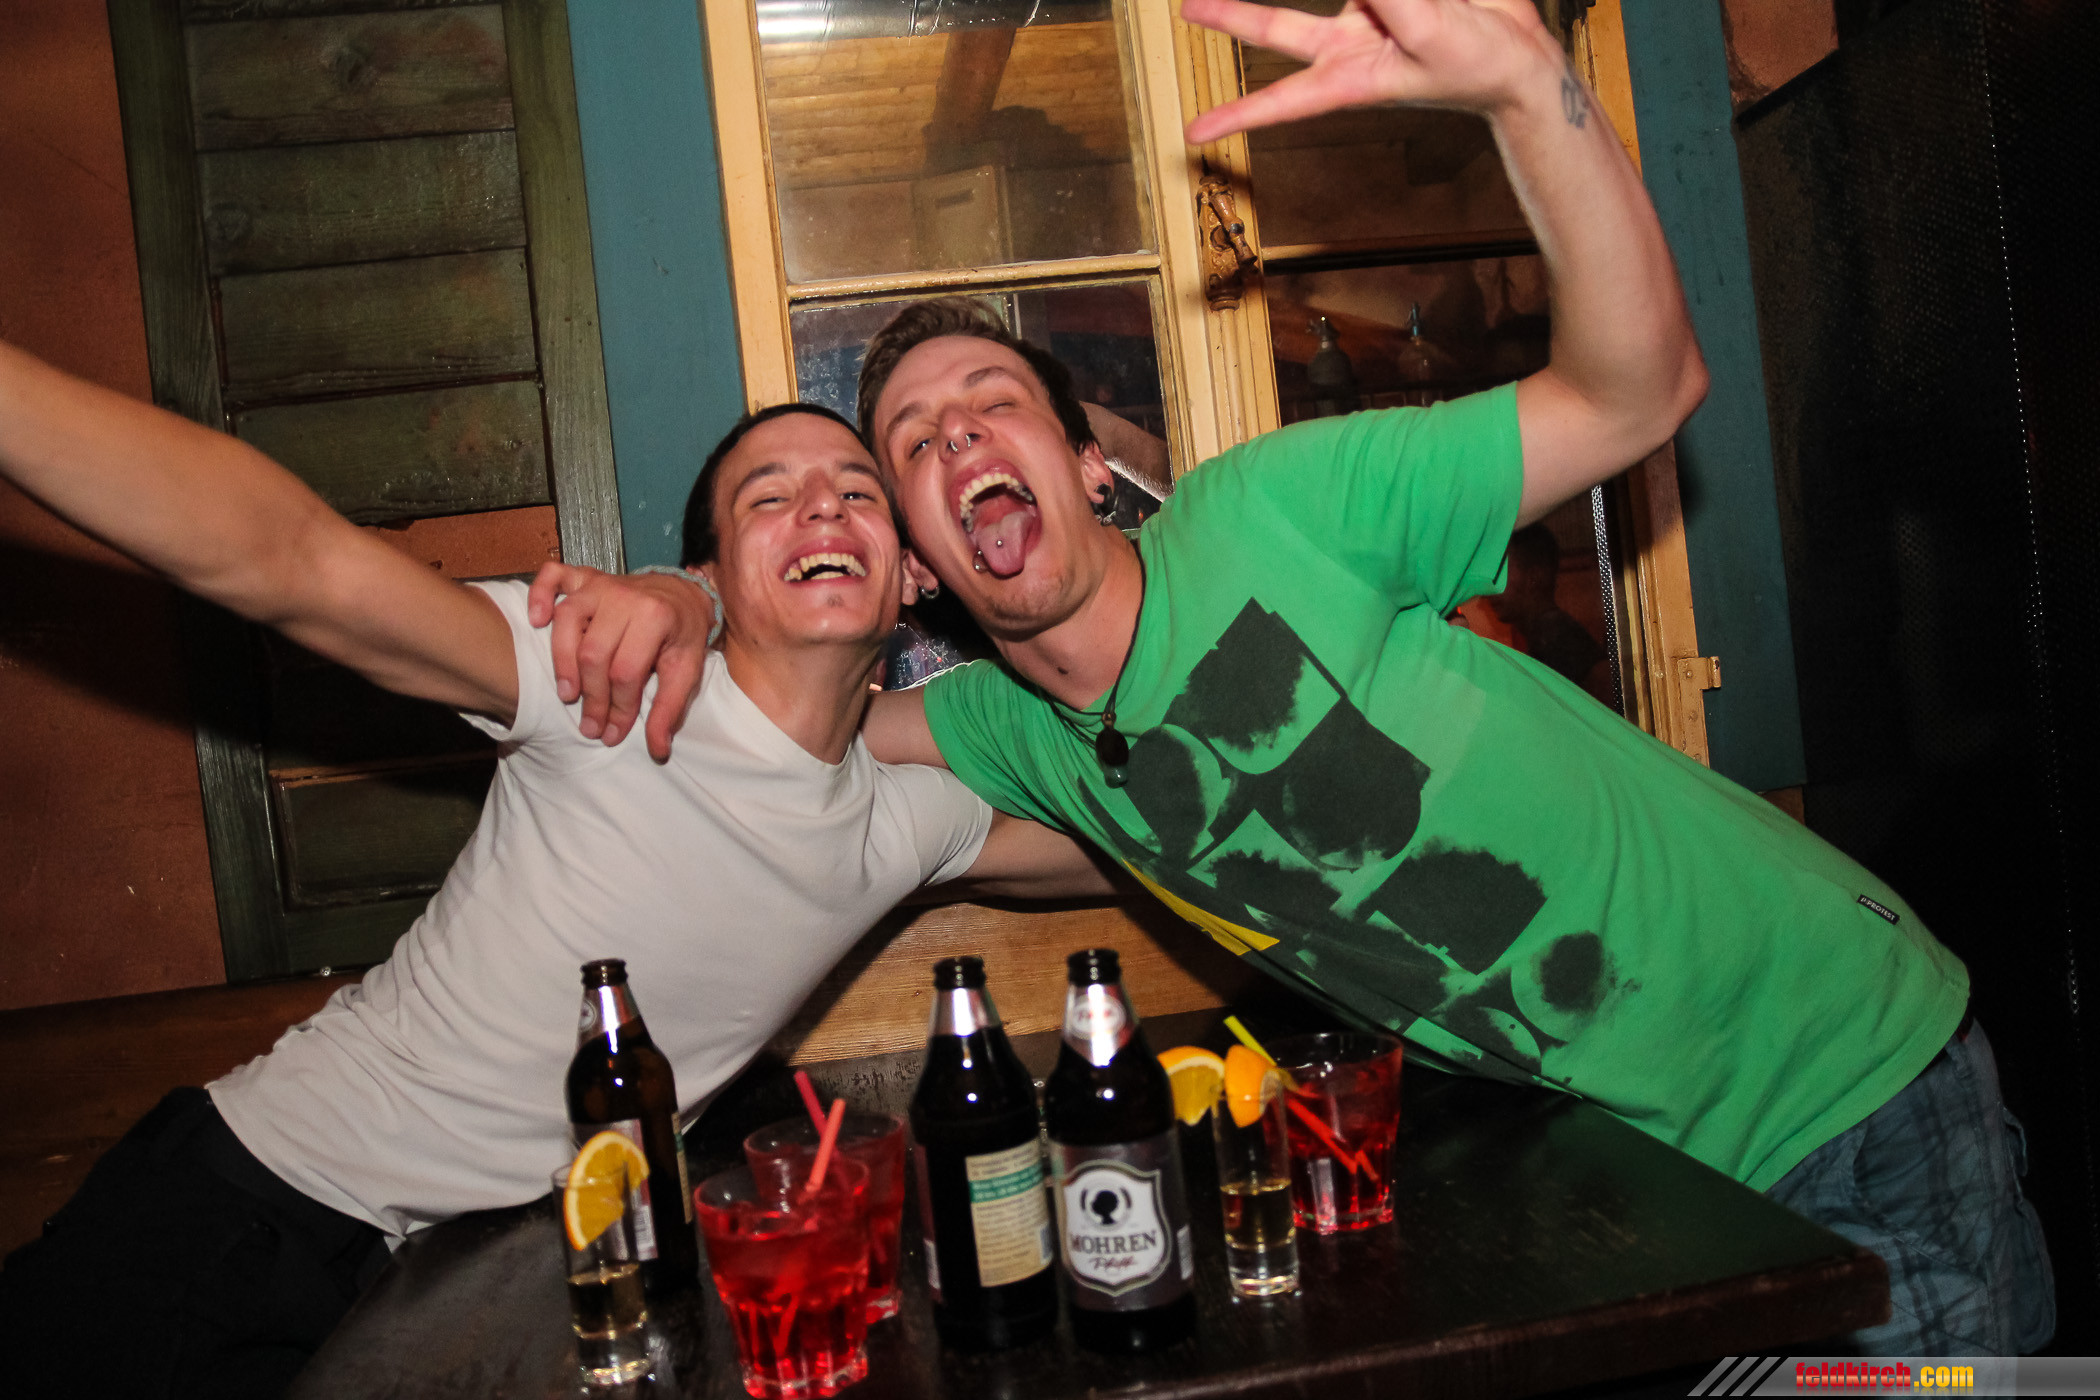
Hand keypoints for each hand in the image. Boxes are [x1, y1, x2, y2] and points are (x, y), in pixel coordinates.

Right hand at [526, 561, 713, 760]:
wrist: (685, 594)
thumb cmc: (683, 635)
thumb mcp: (686, 671)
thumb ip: (670, 708)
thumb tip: (657, 750)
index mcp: (655, 617)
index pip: (626, 672)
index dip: (618, 709)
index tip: (612, 734)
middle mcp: (624, 596)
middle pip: (594, 653)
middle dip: (592, 697)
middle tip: (590, 726)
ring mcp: (601, 583)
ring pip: (567, 622)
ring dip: (562, 662)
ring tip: (568, 696)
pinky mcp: (585, 576)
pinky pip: (553, 576)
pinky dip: (539, 594)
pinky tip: (537, 621)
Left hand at [1181, 0, 1558, 143]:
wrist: (1519, 55)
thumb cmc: (1477, 66)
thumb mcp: (1429, 33)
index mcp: (1349, 79)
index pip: (1281, 101)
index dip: (1236, 115)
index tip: (1194, 134)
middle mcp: (1347, 46)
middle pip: (1274, 27)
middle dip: (1231, 14)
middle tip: (1187, 8)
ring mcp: (1366, 12)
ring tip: (1413, 4)